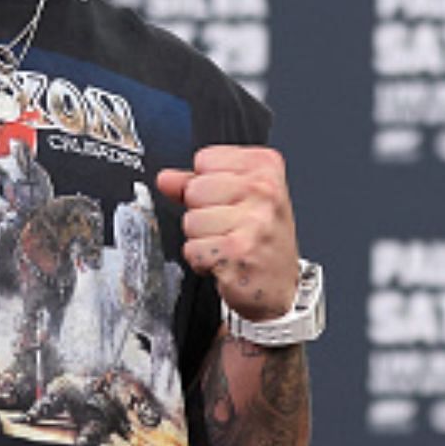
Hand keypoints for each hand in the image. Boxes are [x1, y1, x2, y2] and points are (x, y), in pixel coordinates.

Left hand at [155, 146, 299, 320]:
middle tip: (229, 226)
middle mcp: (264, 191)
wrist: (279, 286)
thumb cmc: (262, 240)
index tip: (230, 201)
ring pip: (190, 220)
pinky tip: (224, 260)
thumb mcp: (239, 199)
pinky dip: (202, 260)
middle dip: (202, 212)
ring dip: (202, 239)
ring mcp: (253, 221)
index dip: (208, 184)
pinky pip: (192, 249)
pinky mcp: (237, 251)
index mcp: (266, 167)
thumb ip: (198, 182)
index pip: (204, 159)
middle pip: (194, 189)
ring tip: (227, 244)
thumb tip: (165, 178)